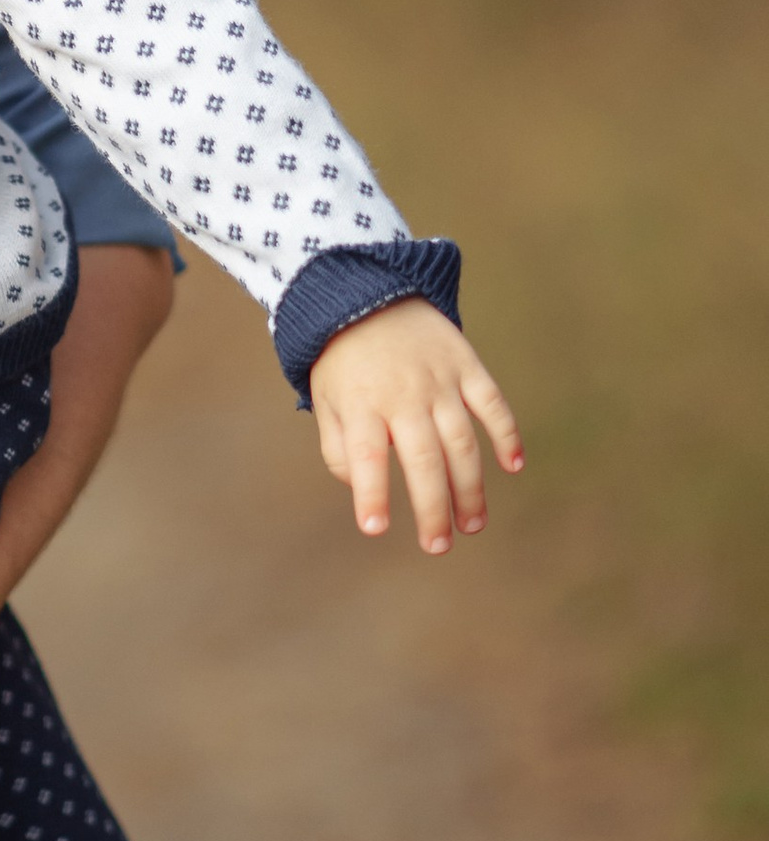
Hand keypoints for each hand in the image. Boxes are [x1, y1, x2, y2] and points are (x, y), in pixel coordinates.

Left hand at [307, 299, 522, 555]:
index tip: (375, 529)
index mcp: (361, 404)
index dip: (370, 494)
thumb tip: (363, 488)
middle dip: (432, 508)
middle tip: (438, 546)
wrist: (369, 293)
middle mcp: (403, 394)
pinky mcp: (466, 365)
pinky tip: (513, 466)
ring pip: (461, 441)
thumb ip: (340, 447)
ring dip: (471, 487)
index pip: (365, 457)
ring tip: (473, 524)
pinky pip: (492, 403)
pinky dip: (506, 433)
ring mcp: (439, 379)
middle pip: (423, 459)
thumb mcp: (326, 400)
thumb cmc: (344, 361)